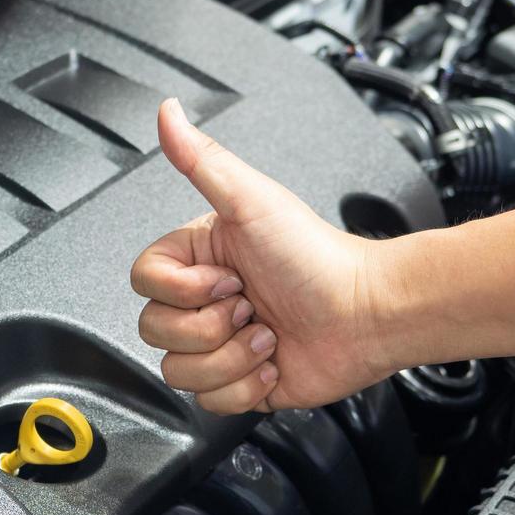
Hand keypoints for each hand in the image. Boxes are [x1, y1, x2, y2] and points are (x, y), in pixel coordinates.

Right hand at [131, 99, 393, 413]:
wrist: (369, 314)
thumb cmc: (319, 258)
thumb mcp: (252, 201)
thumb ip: (201, 159)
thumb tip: (169, 112)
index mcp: (200, 257)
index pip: (145, 282)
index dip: (183, 289)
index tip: (226, 276)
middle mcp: (206, 300)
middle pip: (156, 330)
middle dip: (210, 327)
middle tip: (251, 306)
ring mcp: (221, 343)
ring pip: (179, 370)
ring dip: (231, 357)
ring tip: (267, 335)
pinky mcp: (240, 382)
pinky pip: (210, 401)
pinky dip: (246, 386)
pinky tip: (274, 361)